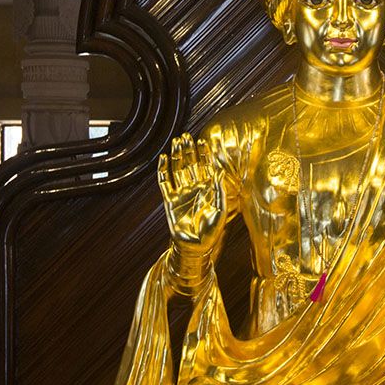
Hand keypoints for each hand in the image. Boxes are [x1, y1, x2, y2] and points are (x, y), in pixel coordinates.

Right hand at [158, 133, 225, 255]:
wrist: (196, 247)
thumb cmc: (211, 231)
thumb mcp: (220, 209)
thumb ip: (219, 190)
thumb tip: (219, 171)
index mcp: (208, 190)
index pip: (205, 167)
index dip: (203, 155)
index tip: (202, 142)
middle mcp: (194, 188)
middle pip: (190, 165)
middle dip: (188, 151)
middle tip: (186, 136)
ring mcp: (181, 193)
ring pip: (178, 170)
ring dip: (177, 156)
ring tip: (176, 142)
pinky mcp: (170, 200)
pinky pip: (165, 182)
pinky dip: (163, 170)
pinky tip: (164, 158)